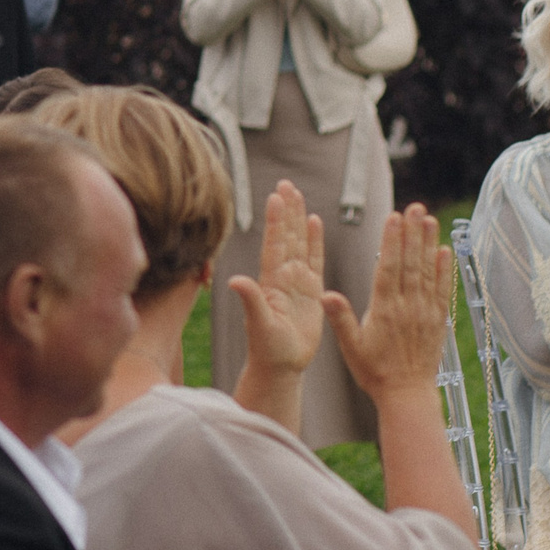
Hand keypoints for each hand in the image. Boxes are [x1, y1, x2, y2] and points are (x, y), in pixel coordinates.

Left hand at [229, 180, 325, 379]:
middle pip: (286, 236)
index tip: (275, 196)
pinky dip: (315, 241)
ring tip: (297, 193)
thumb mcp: (259, 324)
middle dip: (286, 210)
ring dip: (298, 219)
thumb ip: (250, 300)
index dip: (275, 221)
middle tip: (286, 183)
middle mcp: (282, 277)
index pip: (274, 244)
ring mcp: (297, 282)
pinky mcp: (312, 291)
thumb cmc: (268, 349)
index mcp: (270, 282)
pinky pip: (315, 260)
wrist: (280, 366)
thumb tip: (234, 280)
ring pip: (299, 243)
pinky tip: (315, 221)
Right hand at [326, 204, 454, 402]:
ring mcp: (426, 312)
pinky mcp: (438, 319)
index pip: (389, 267)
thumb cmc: (374, 371)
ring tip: (429, 219)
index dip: (392, 241)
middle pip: (411, 263)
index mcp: (385, 309)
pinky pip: (442, 289)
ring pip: (428, 271)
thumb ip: (340, 318)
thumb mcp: (350, 346)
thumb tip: (325, 295)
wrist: (407, 394)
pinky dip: (444, 269)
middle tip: (414, 207)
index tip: (393, 218)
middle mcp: (408, 306)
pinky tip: (444, 251)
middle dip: (412, 233)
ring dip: (429, 243)